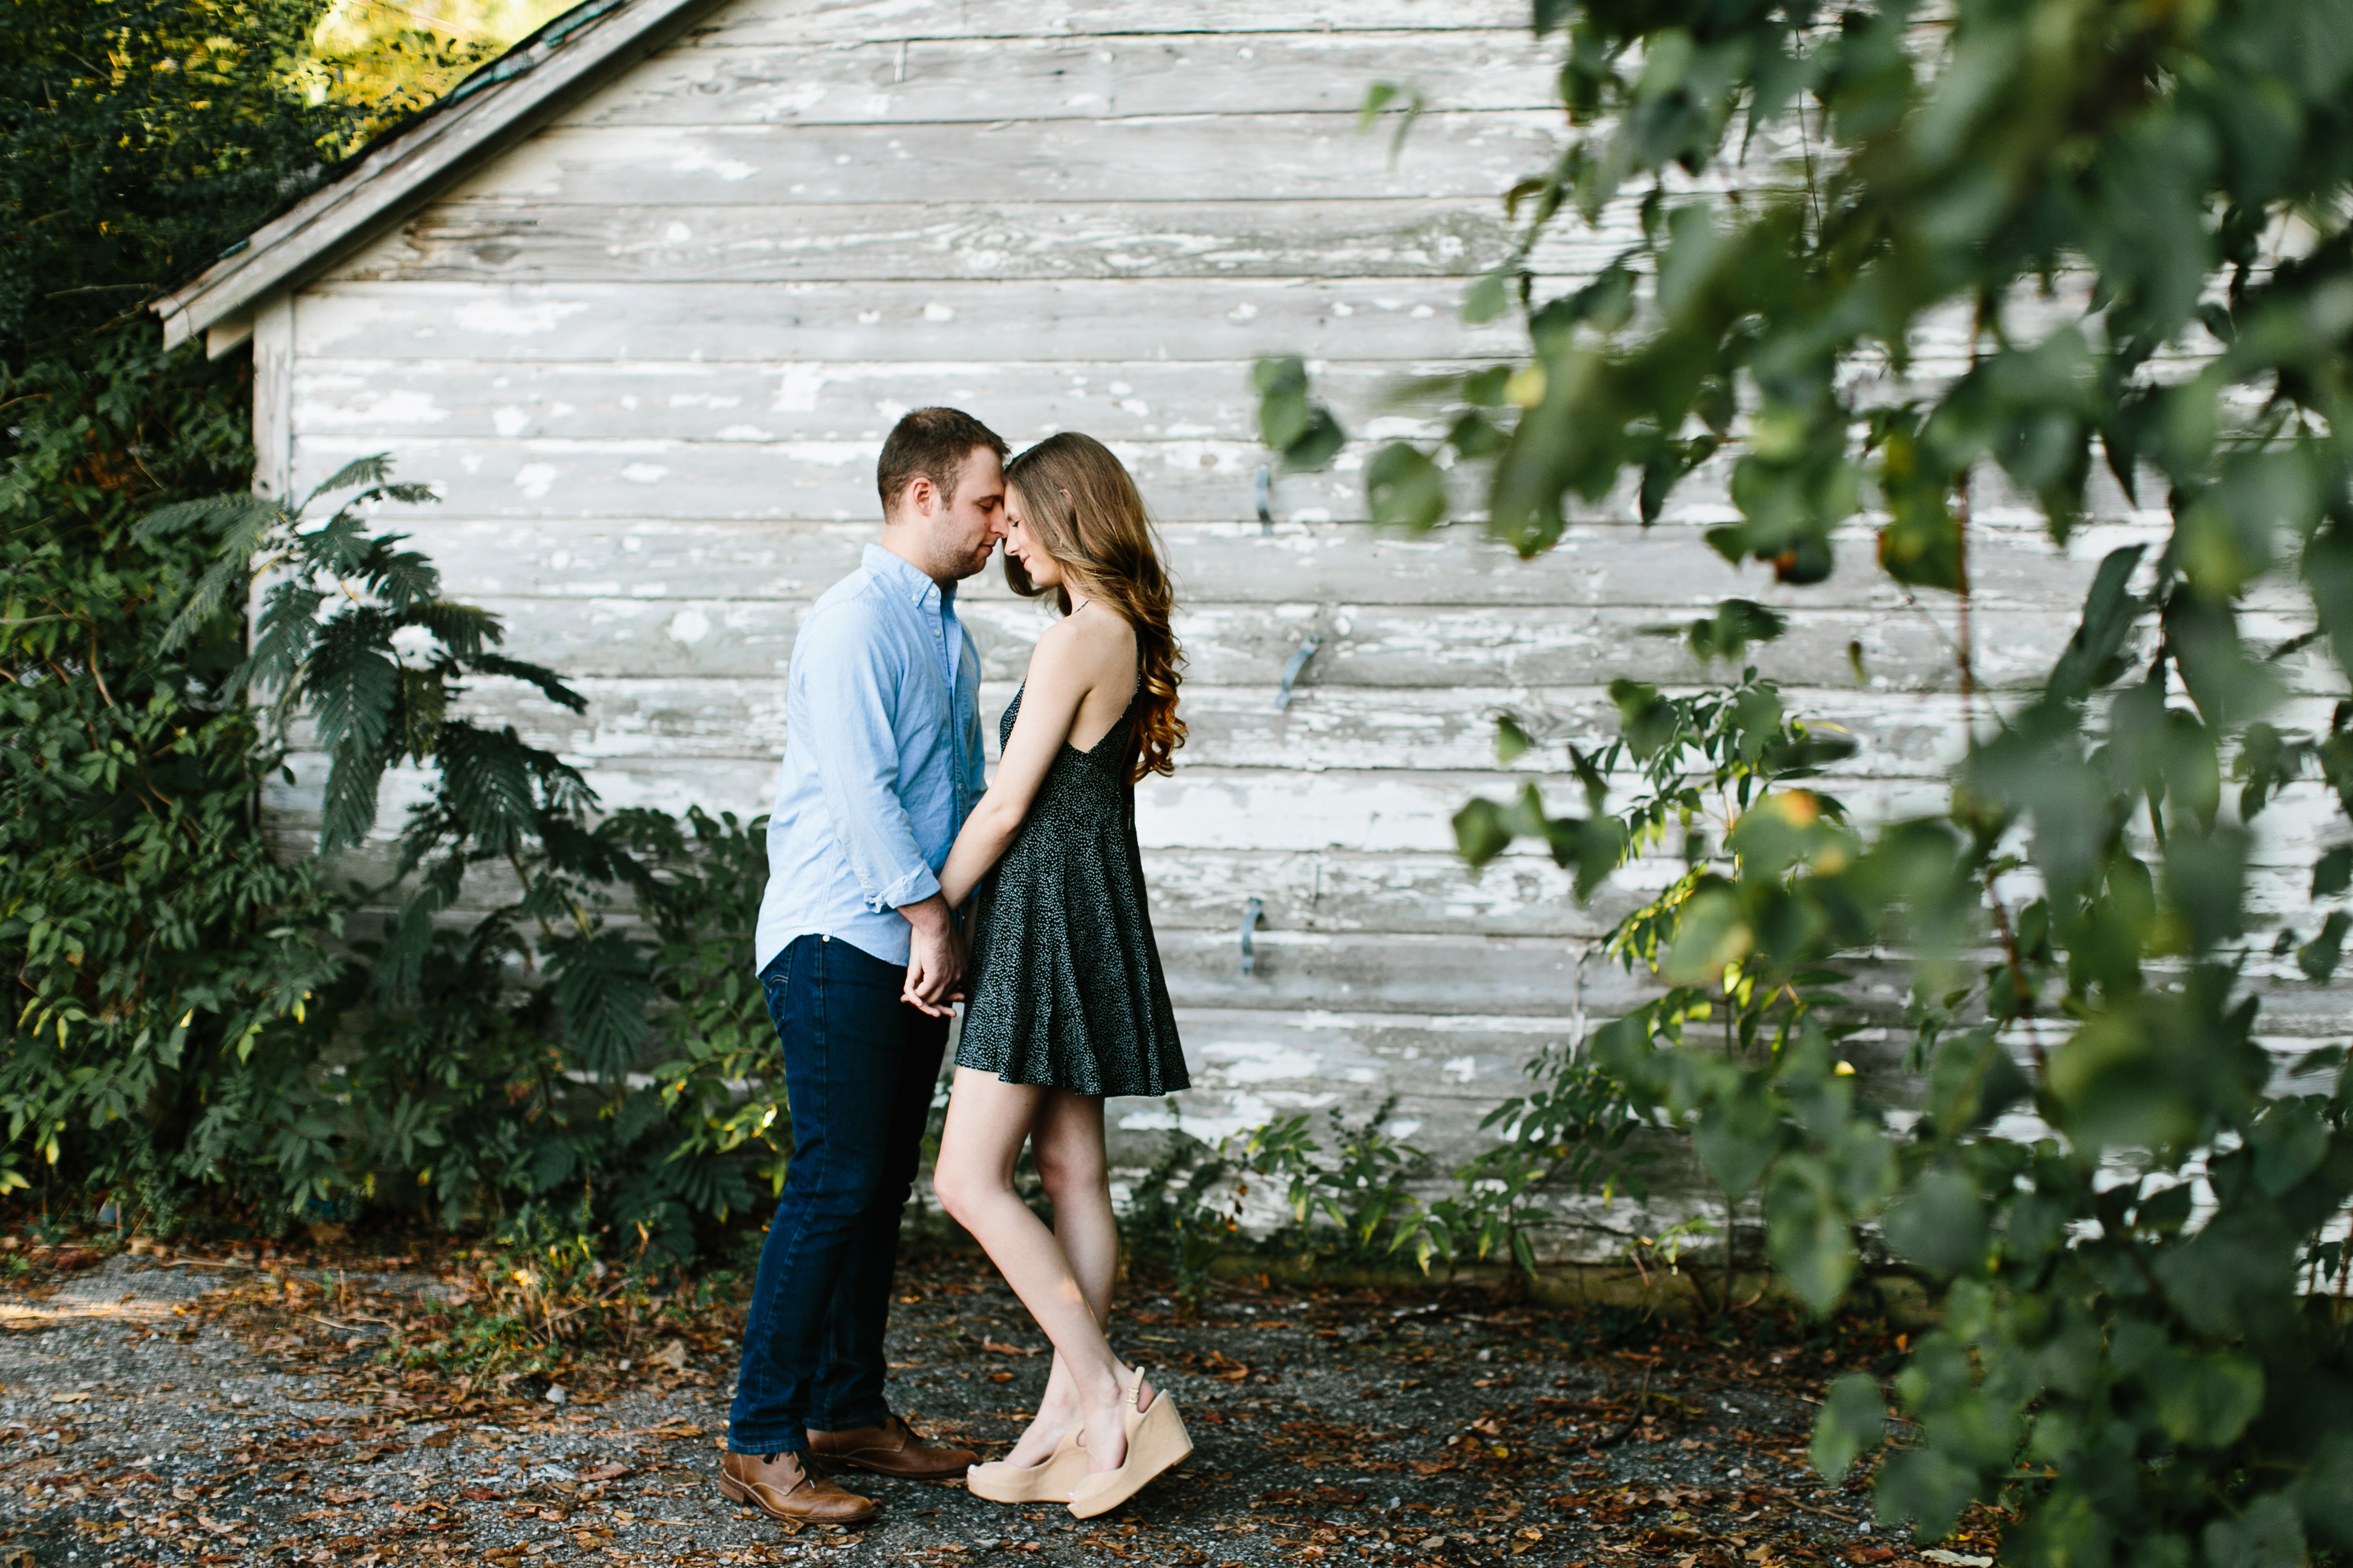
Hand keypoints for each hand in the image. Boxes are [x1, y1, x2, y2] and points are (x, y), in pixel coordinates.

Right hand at [900, 894, 964, 1016]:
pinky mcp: (935, 978)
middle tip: (921, 1005)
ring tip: (906, 1000)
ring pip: (932, 998)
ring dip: (919, 1001)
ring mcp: (948, 979)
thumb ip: (945, 956)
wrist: (938, 923)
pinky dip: (914, 997)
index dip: (943, 996)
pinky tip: (905, 998)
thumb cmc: (940, 928)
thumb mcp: (946, 944)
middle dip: (932, 1003)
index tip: (932, 999)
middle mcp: (958, 976)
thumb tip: (941, 957)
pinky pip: (923, 994)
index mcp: (963, 968)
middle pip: (943, 996)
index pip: (954, 989)